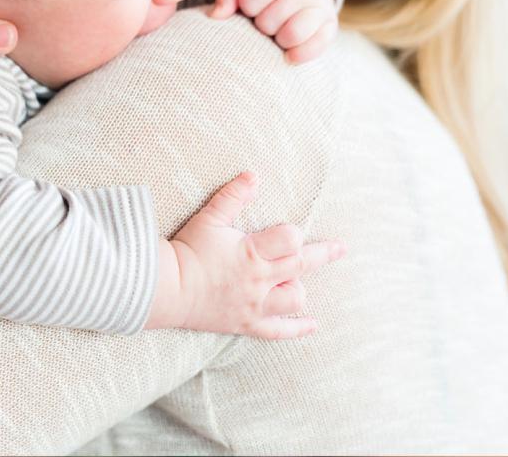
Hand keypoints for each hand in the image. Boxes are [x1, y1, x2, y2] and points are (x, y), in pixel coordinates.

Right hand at [147, 172, 344, 338]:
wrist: (167, 288)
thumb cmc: (188, 250)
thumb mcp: (209, 218)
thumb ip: (232, 196)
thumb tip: (254, 175)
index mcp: (252, 253)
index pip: (291, 240)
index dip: (292, 234)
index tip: (287, 232)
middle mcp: (259, 280)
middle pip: (302, 266)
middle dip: (323, 254)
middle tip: (340, 248)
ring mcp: (255, 305)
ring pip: (294, 298)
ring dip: (299, 287)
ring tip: (295, 279)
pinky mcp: (247, 324)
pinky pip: (279, 331)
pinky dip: (298, 328)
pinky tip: (312, 324)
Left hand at [210, 0, 338, 63]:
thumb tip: (216, 16)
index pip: (250, 2)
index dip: (247, 8)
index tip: (252, 4)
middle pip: (268, 23)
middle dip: (262, 25)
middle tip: (267, 18)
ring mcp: (319, 6)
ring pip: (291, 35)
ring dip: (278, 40)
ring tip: (278, 32)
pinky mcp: (330, 25)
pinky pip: (315, 47)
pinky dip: (299, 55)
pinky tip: (289, 54)